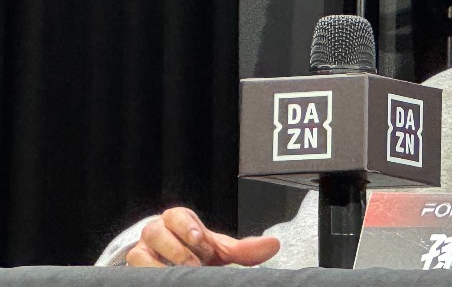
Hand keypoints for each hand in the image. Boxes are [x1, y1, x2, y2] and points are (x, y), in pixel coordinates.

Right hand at [126, 207, 279, 266]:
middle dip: (176, 248)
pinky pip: (134, 269)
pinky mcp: (135, 269)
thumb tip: (274, 244)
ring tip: (182, 273)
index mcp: (179, 222)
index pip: (176, 215)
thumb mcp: (221, 251)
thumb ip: (244, 249)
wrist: (179, 270)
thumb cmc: (199, 255)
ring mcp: (143, 251)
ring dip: (161, 264)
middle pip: (155, 231)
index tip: (199, 237)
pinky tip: (166, 279)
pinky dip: (149, 274)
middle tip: (194, 263)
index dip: (186, 225)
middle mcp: (158, 233)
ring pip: (140, 252)